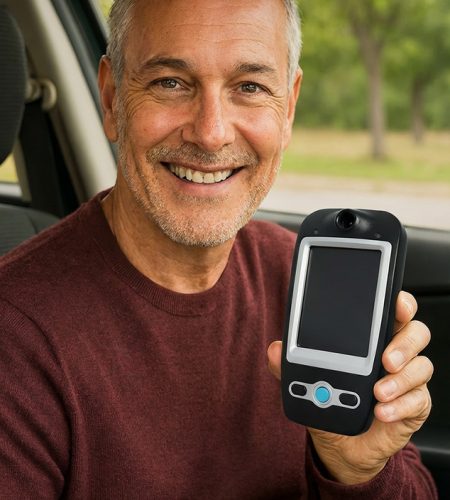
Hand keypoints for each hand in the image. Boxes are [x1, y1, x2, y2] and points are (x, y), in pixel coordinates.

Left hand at [267, 291, 432, 484]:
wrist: (340, 443)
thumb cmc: (329, 400)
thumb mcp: (306, 379)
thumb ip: (292, 362)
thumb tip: (275, 349)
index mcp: (371, 338)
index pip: (393, 312)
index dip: (400, 304)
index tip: (397, 304)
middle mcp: (393, 353)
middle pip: (416, 333)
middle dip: (403, 343)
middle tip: (384, 359)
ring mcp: (406, 379)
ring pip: (422, 366)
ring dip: (401, 378)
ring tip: (378, 391)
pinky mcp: (414, 405)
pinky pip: (419, 399)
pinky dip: (400, 405)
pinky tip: (381, 410)